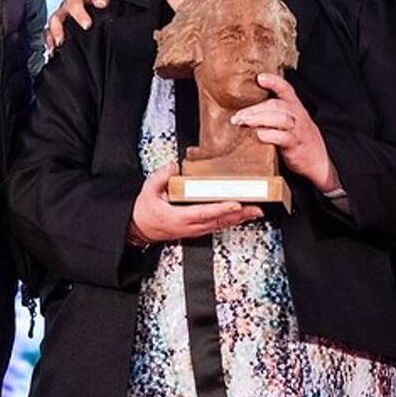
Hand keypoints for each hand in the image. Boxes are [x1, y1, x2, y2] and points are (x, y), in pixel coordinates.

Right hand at [44, 0, 121, 53]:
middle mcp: (67, 7)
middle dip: (57, 29)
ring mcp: (64, 18)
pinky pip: (52, 35)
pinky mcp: (64, 29)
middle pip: (56, 17)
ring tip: (53, 50)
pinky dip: (51, 44)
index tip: (87, 25)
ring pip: (51, 27)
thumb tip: (101, 3)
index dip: (79, 14)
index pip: (73, 2)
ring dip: (51, 38)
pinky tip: (52, 54)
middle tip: (61, 40)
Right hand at [130, 162, 262, 242]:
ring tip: (255, 211)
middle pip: (219, 220)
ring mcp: (194, 229)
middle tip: (257, 208)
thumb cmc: (145, 211)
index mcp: (180, 217)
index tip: (237, 203)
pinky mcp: (196, 229)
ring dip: (239, 218)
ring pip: (221, 224)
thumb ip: (161, 177)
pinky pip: (217, 225)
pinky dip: (231, 220)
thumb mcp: (148, 190)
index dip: (222, 208)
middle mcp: (190, 226)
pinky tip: (241, 216)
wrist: (139, 228)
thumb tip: (173, 166)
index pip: (205, 212)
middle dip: (239, 214)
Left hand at [233, 73, 339, 192]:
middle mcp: (298, 115)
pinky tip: (258, 135)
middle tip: (238, 115)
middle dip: (255, 108)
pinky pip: (283, 137)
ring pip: (279, 118)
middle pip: (276, 105)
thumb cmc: (299, 139)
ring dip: (258, 118)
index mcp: (296, 107)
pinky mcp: (296, 145)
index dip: (274, 82)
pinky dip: (270, 135)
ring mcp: (298, 130)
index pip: (286, 89)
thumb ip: (276, 113)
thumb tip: (248, 110)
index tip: (259, 77)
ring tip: (243, 121)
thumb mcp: (292, 121)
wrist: (318, 161)